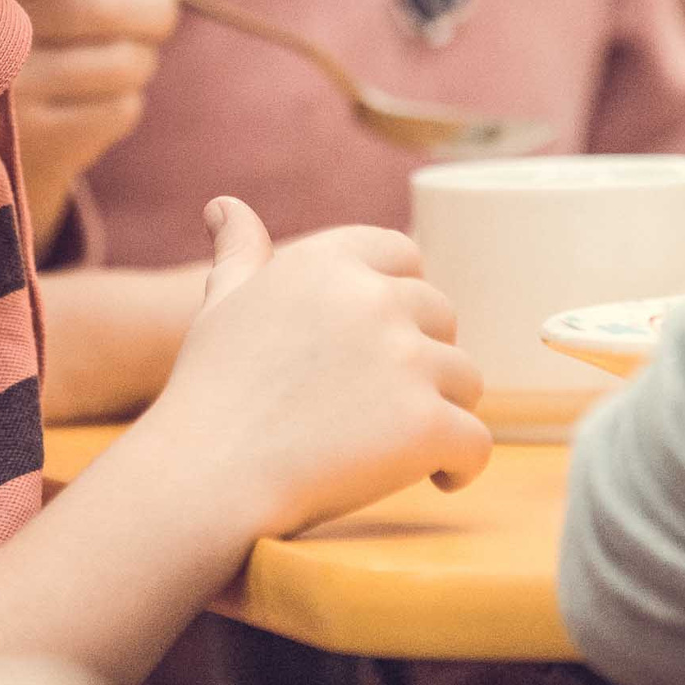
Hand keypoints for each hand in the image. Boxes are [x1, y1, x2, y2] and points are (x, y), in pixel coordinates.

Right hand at [13, 0, 179, 245]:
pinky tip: (93, 97)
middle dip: (151, 6)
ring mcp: (8, 101)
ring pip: (126, 62)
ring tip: (122, 55)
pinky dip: (123, 99)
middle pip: (104, 6)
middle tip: (159, 8)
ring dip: (140, 57)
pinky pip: (122, 109)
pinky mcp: (38, 151)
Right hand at [144, 198, 491, 538]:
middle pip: (442, 315)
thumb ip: (240, 252)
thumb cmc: (211, 392)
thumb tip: (225, 206)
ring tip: (399, 445)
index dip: (399, 299)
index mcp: (329, 262)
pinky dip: (462, 465)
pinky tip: (436, 477)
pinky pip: (477, 442)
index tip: (377, 342)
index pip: (403, 254)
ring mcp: (405, 360)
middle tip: (381, 403)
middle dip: (423, 357)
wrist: (208, 475)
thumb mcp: (221, 304)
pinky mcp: (426, 424)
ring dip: (442, 410)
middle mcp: (374, 299)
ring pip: (465, 378)